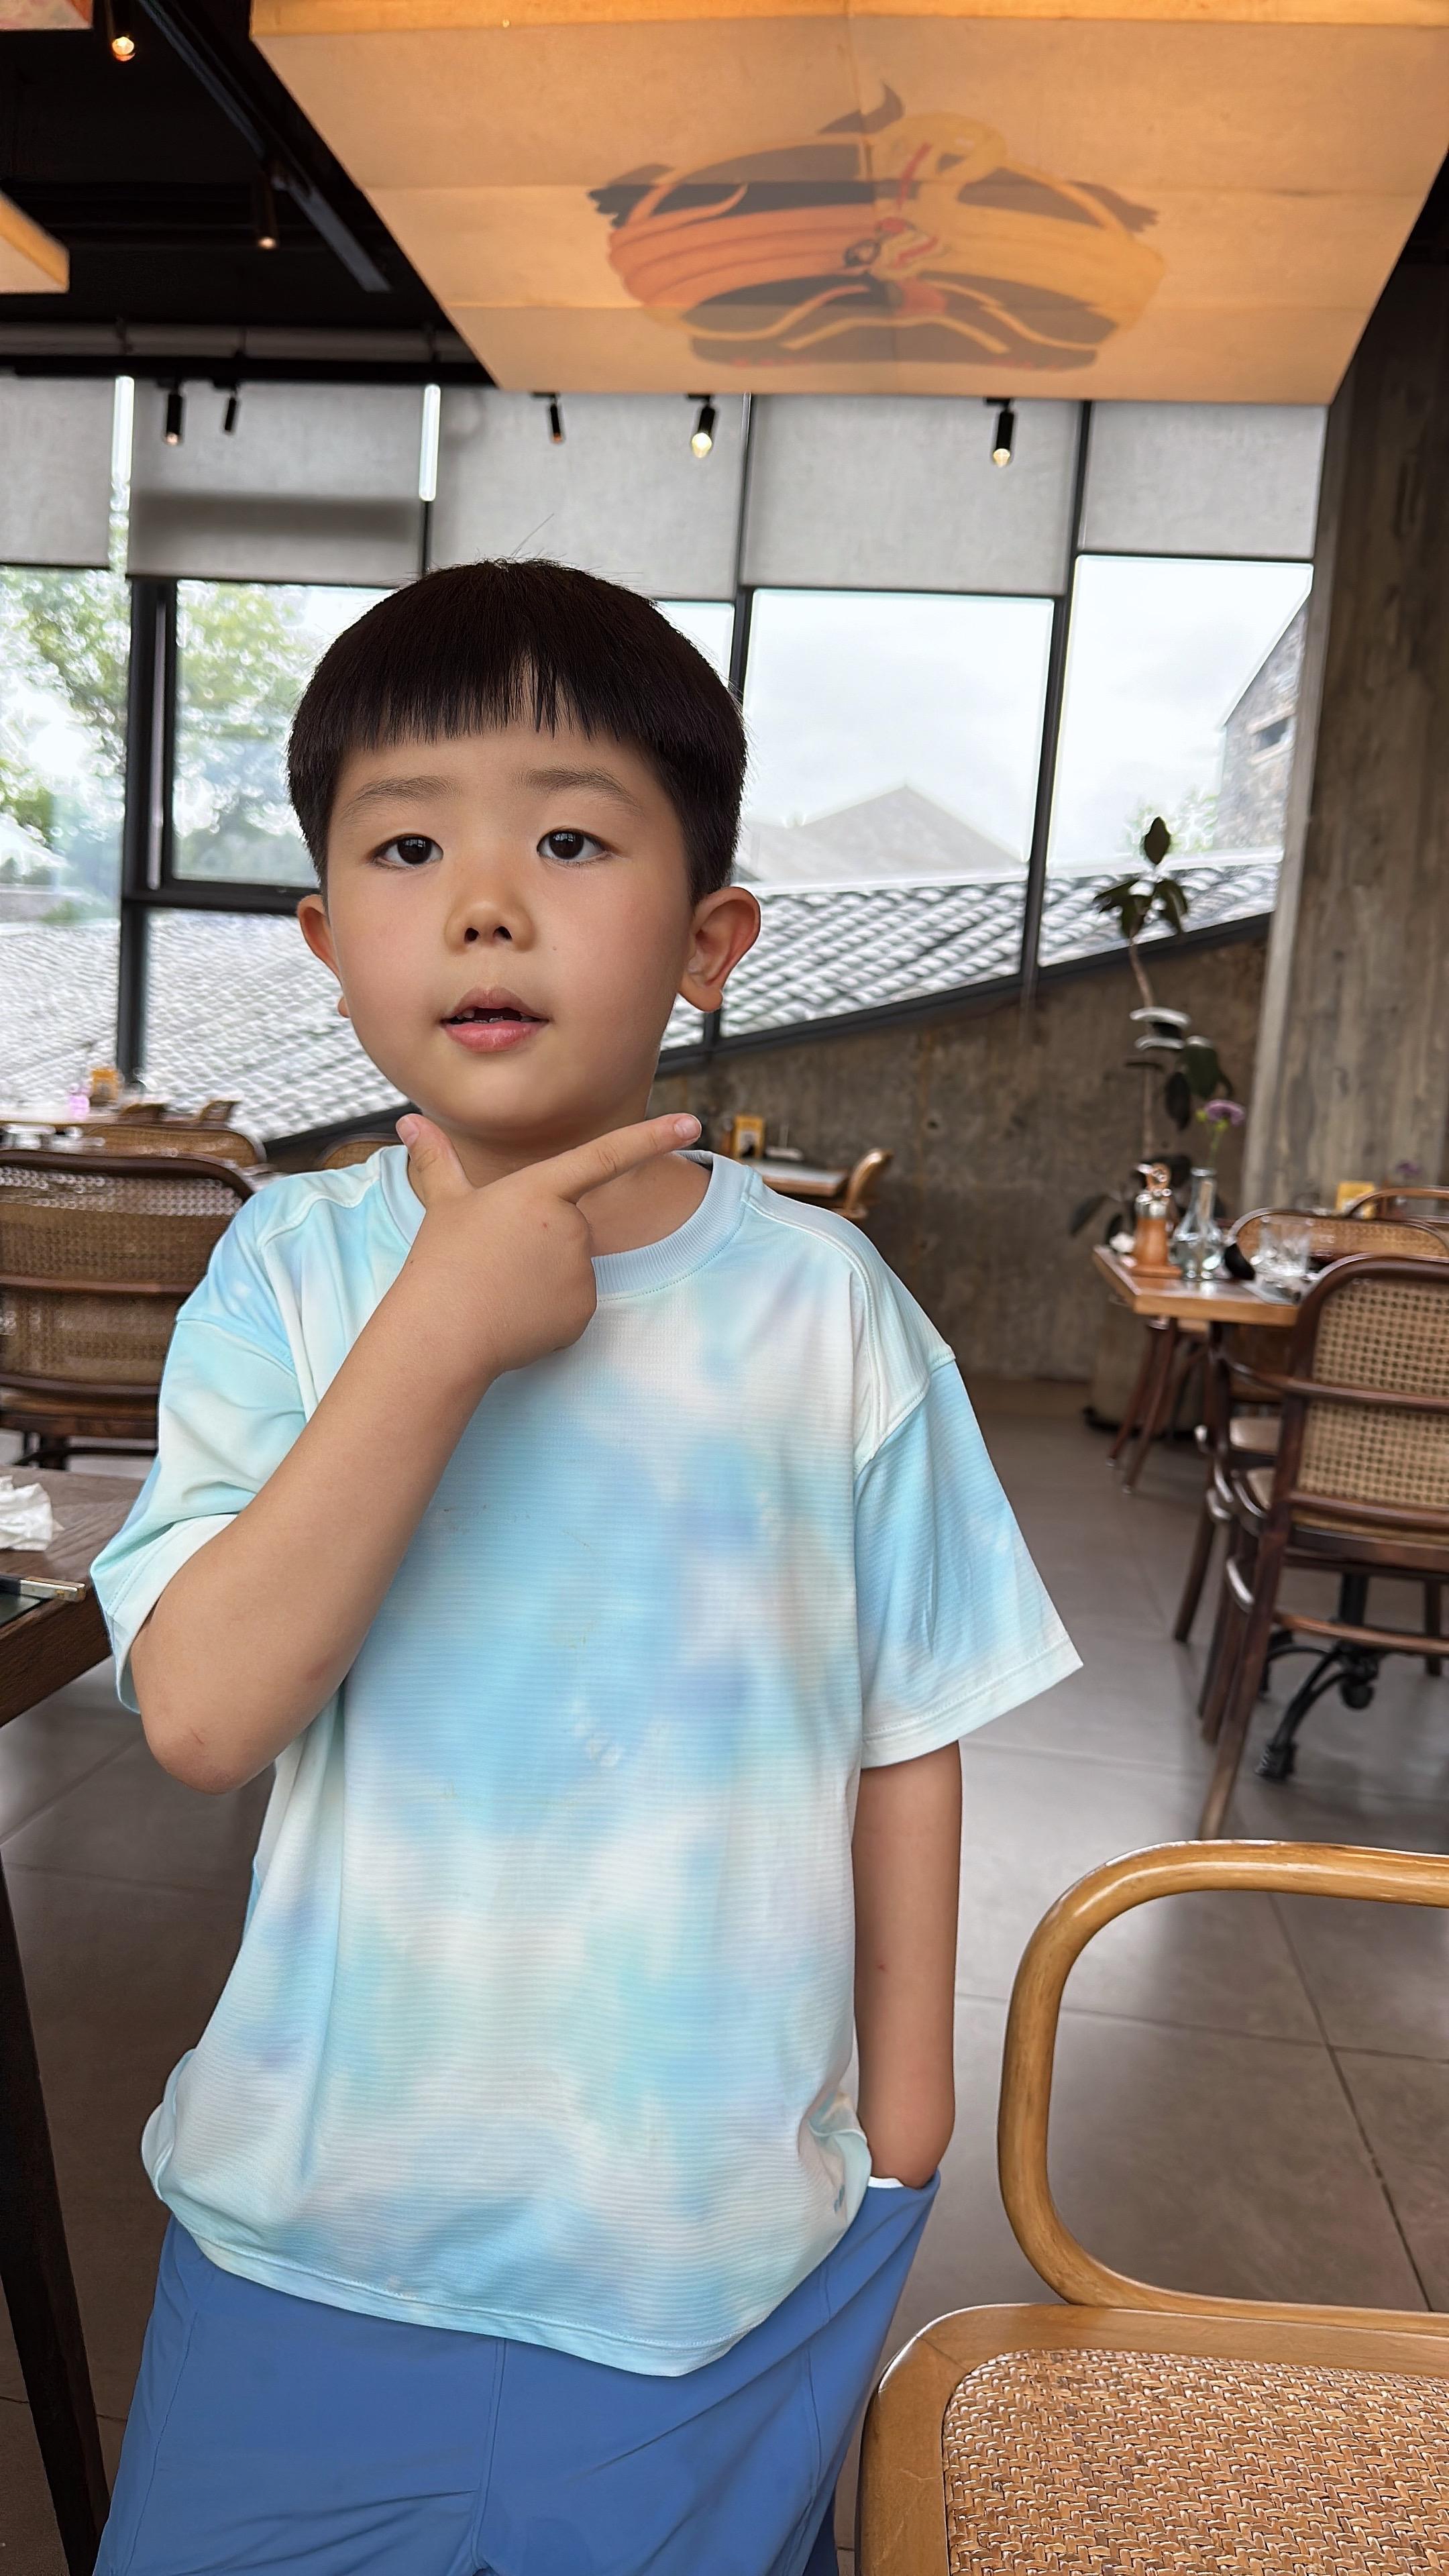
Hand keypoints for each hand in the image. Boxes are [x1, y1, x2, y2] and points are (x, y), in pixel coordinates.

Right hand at [392, 1111, 700, 1385]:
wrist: (443, 1333)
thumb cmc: (441, 1263)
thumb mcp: (444, 1205)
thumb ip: (438, 1161)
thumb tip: (409, 1123)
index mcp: (539, 1190)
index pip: (605, 1156)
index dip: (651, 1138)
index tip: (692, 1123)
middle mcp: (571, 1226)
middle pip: (572, 1226)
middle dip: (541, 1241)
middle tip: (496, 1260)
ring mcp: (581, 1271)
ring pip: (572, 1267)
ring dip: (543, 1276)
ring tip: (502, 1289)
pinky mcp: (584, 1312)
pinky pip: (573, 1304)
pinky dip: (549, 1311)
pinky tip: (516, 1315)